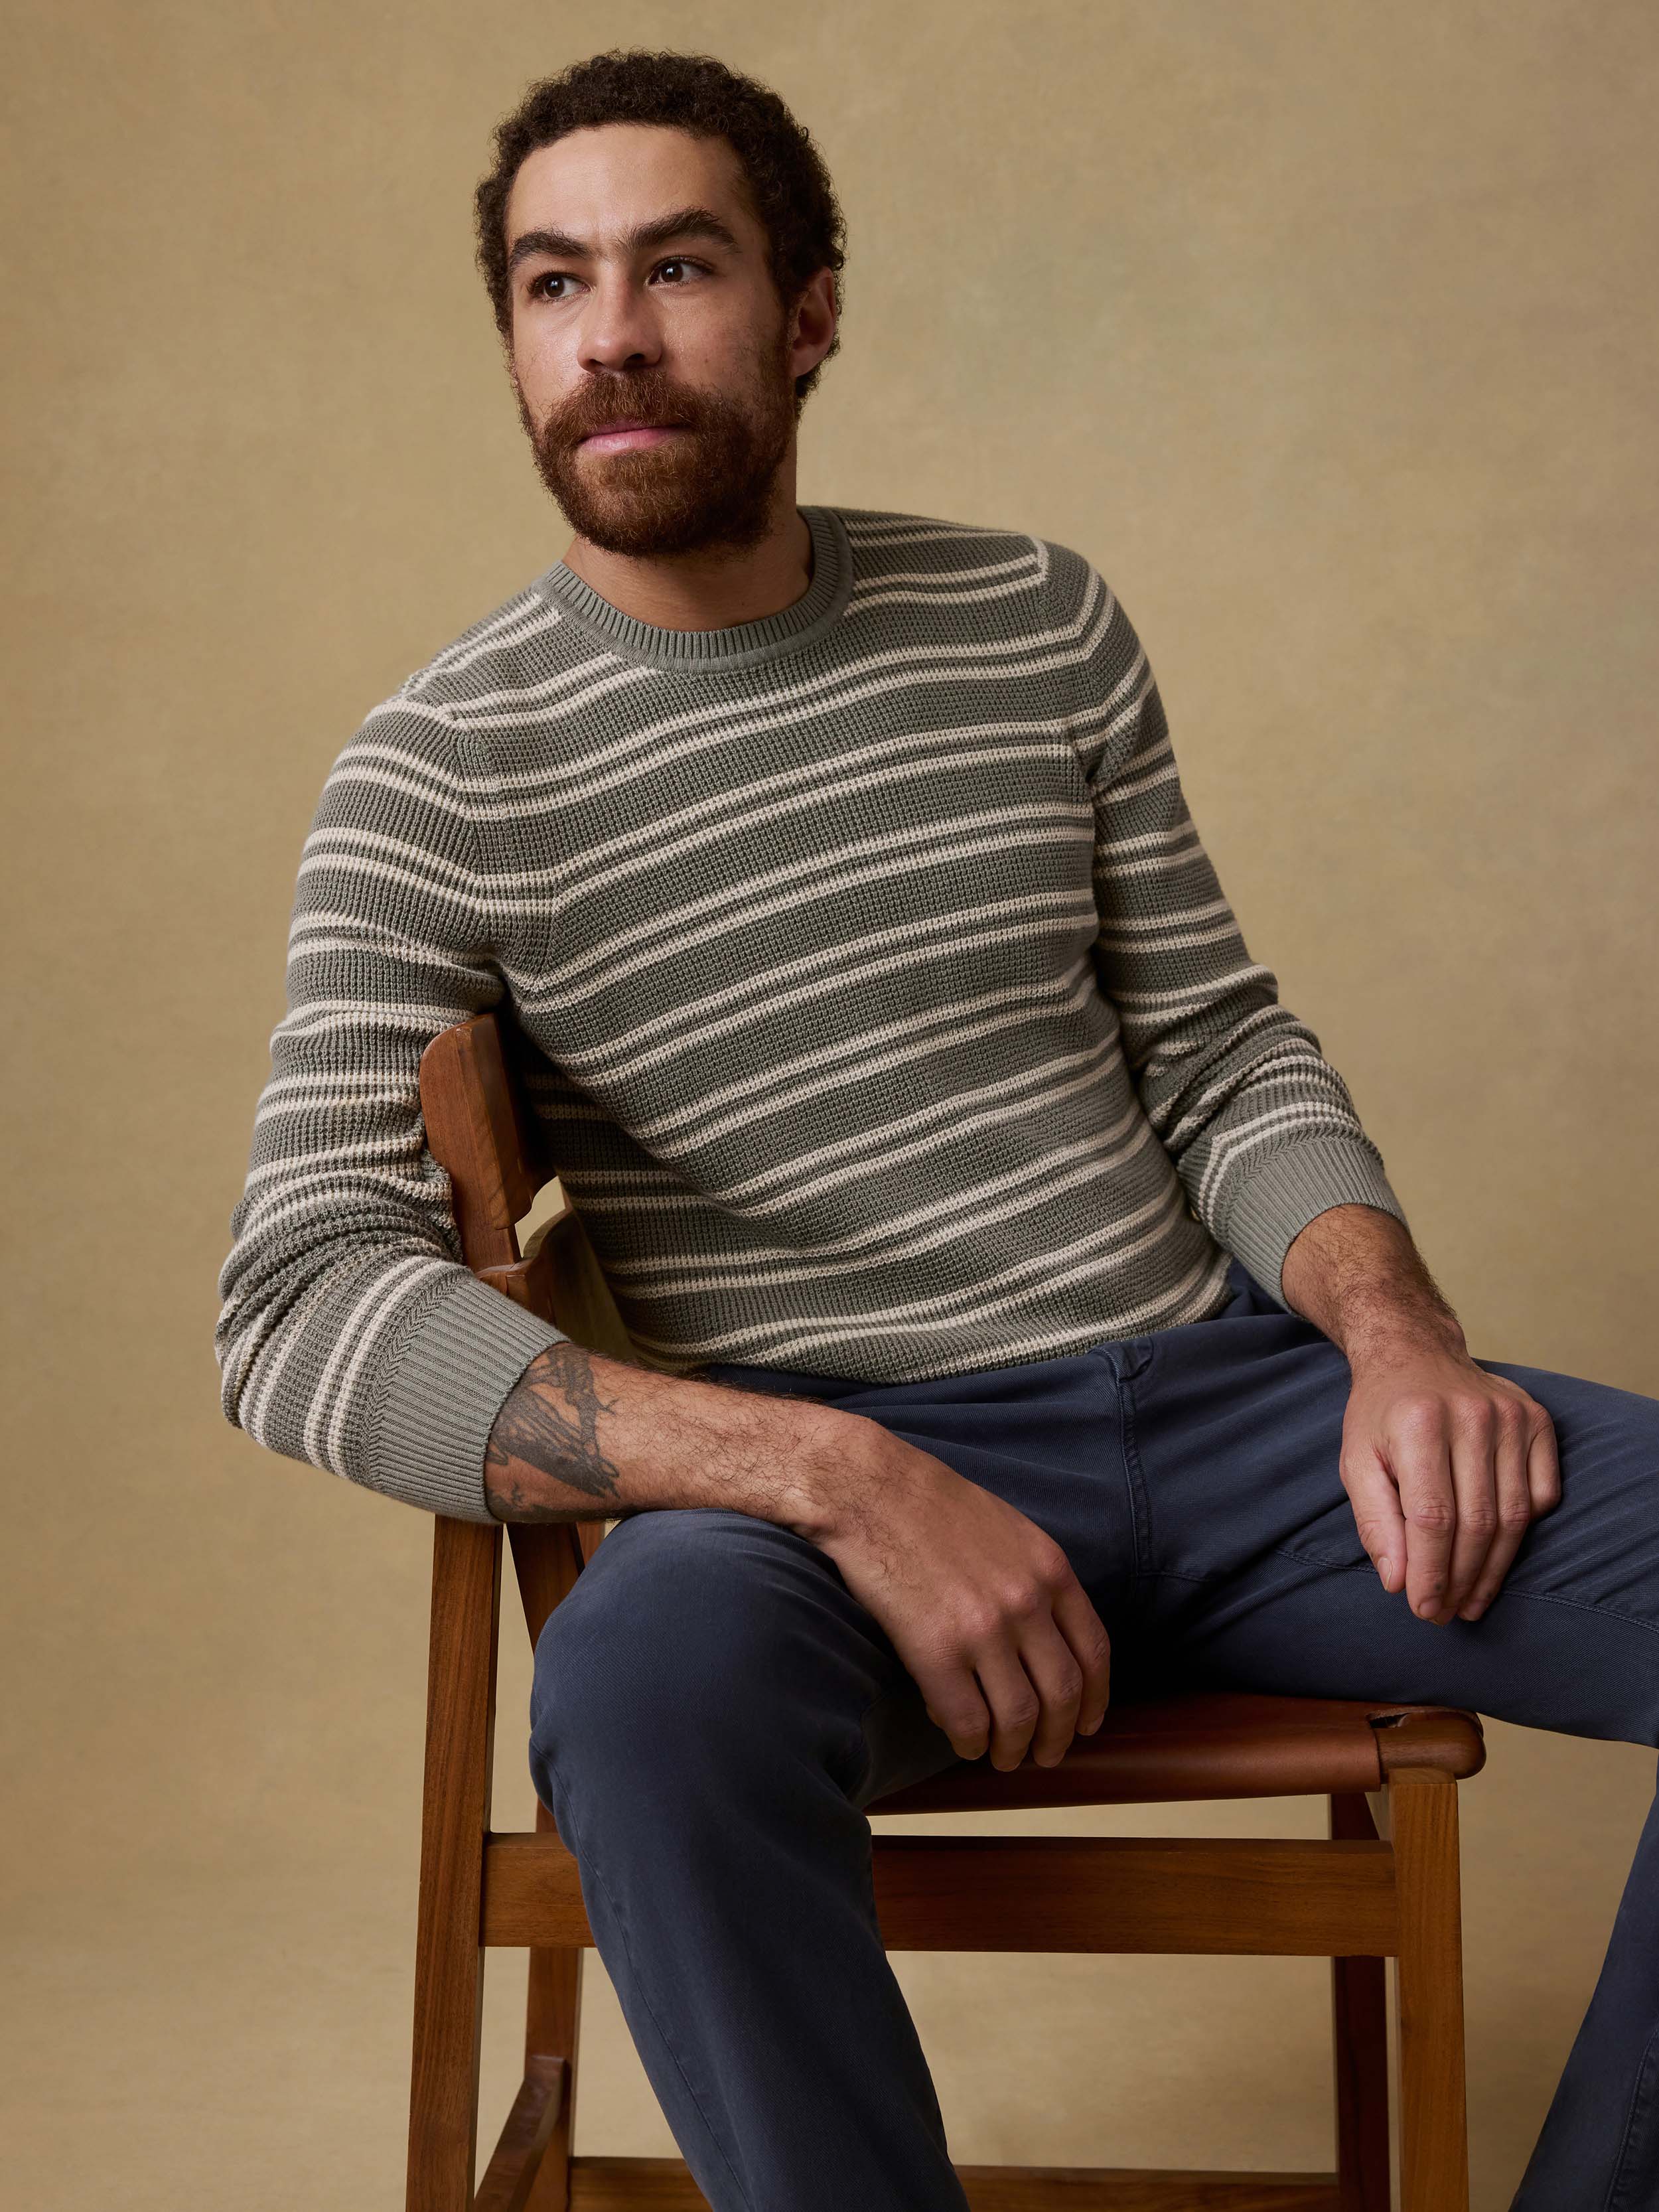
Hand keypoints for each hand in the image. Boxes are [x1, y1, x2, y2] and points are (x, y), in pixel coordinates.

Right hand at [805, 1423, 1110, 1769]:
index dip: (1095, 1699)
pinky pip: (966, 1720)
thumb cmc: (933, 1505)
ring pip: (1018, 1716)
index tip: (1087, 1725)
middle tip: (1044, 1755)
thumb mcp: (1009, 1530)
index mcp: (1050, 1570)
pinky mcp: (935, 1650)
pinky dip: (970, 1742)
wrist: (871, 1490)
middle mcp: (1026, 1603)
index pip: (1094, 1651)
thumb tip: (1044, 1638)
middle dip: (1057, 1737)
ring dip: (1014, 1749)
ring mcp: (982, 1629)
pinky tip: (964, 1742)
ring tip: (1003, 1758)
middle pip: (1062, 1694)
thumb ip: (1035, 1579)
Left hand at [1339, 1343, 1560, 1622]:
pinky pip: (1541, 1495)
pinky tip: (1495, 1553)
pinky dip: (1521, 1531)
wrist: (1415, 1354)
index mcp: (1418, 1424)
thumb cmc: (1381, 1415)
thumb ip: (1374, 1521)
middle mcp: (1471, 1416)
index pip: (1431, 1518)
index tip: (1423, 1609)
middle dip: (1461, 1579)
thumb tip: (1397, 1582)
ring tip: (1471, 1601)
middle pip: (1476, 1522)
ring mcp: (1511, 1417)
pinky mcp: (1539, 1421)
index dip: (1430, 1572)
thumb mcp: (1357, 1461)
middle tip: (1447, 1613)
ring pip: (1513, 1517)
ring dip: (1492, 1569)